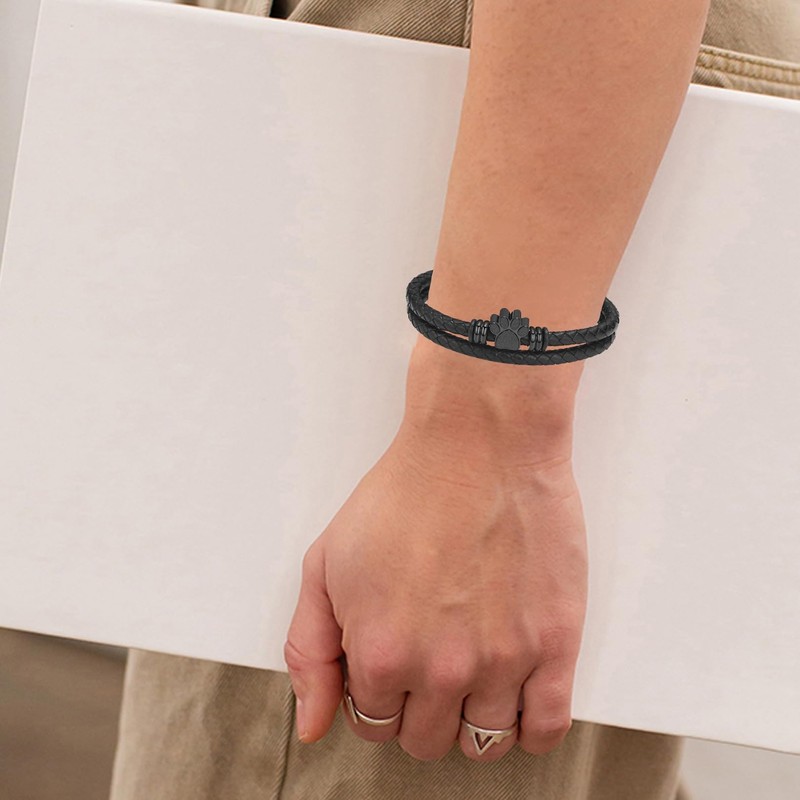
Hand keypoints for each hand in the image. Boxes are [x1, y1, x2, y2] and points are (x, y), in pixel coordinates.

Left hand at [283, 359, 587, 761]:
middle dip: (418, 707)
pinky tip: (516, 698)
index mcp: (381, 652)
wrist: (480, 444)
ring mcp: (502, 661)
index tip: (391, 662)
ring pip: (482, 742)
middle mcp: (441, 669)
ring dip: (470, 718)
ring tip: (471, 670)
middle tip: (429, 658)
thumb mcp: (326, 562)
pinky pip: (545, 730)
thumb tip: (312, 723)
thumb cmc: (407, 492)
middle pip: (425, 740)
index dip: (375, 694)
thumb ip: (309, 649)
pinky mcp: (554, 644)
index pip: (371, 723)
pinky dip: (528, 729)